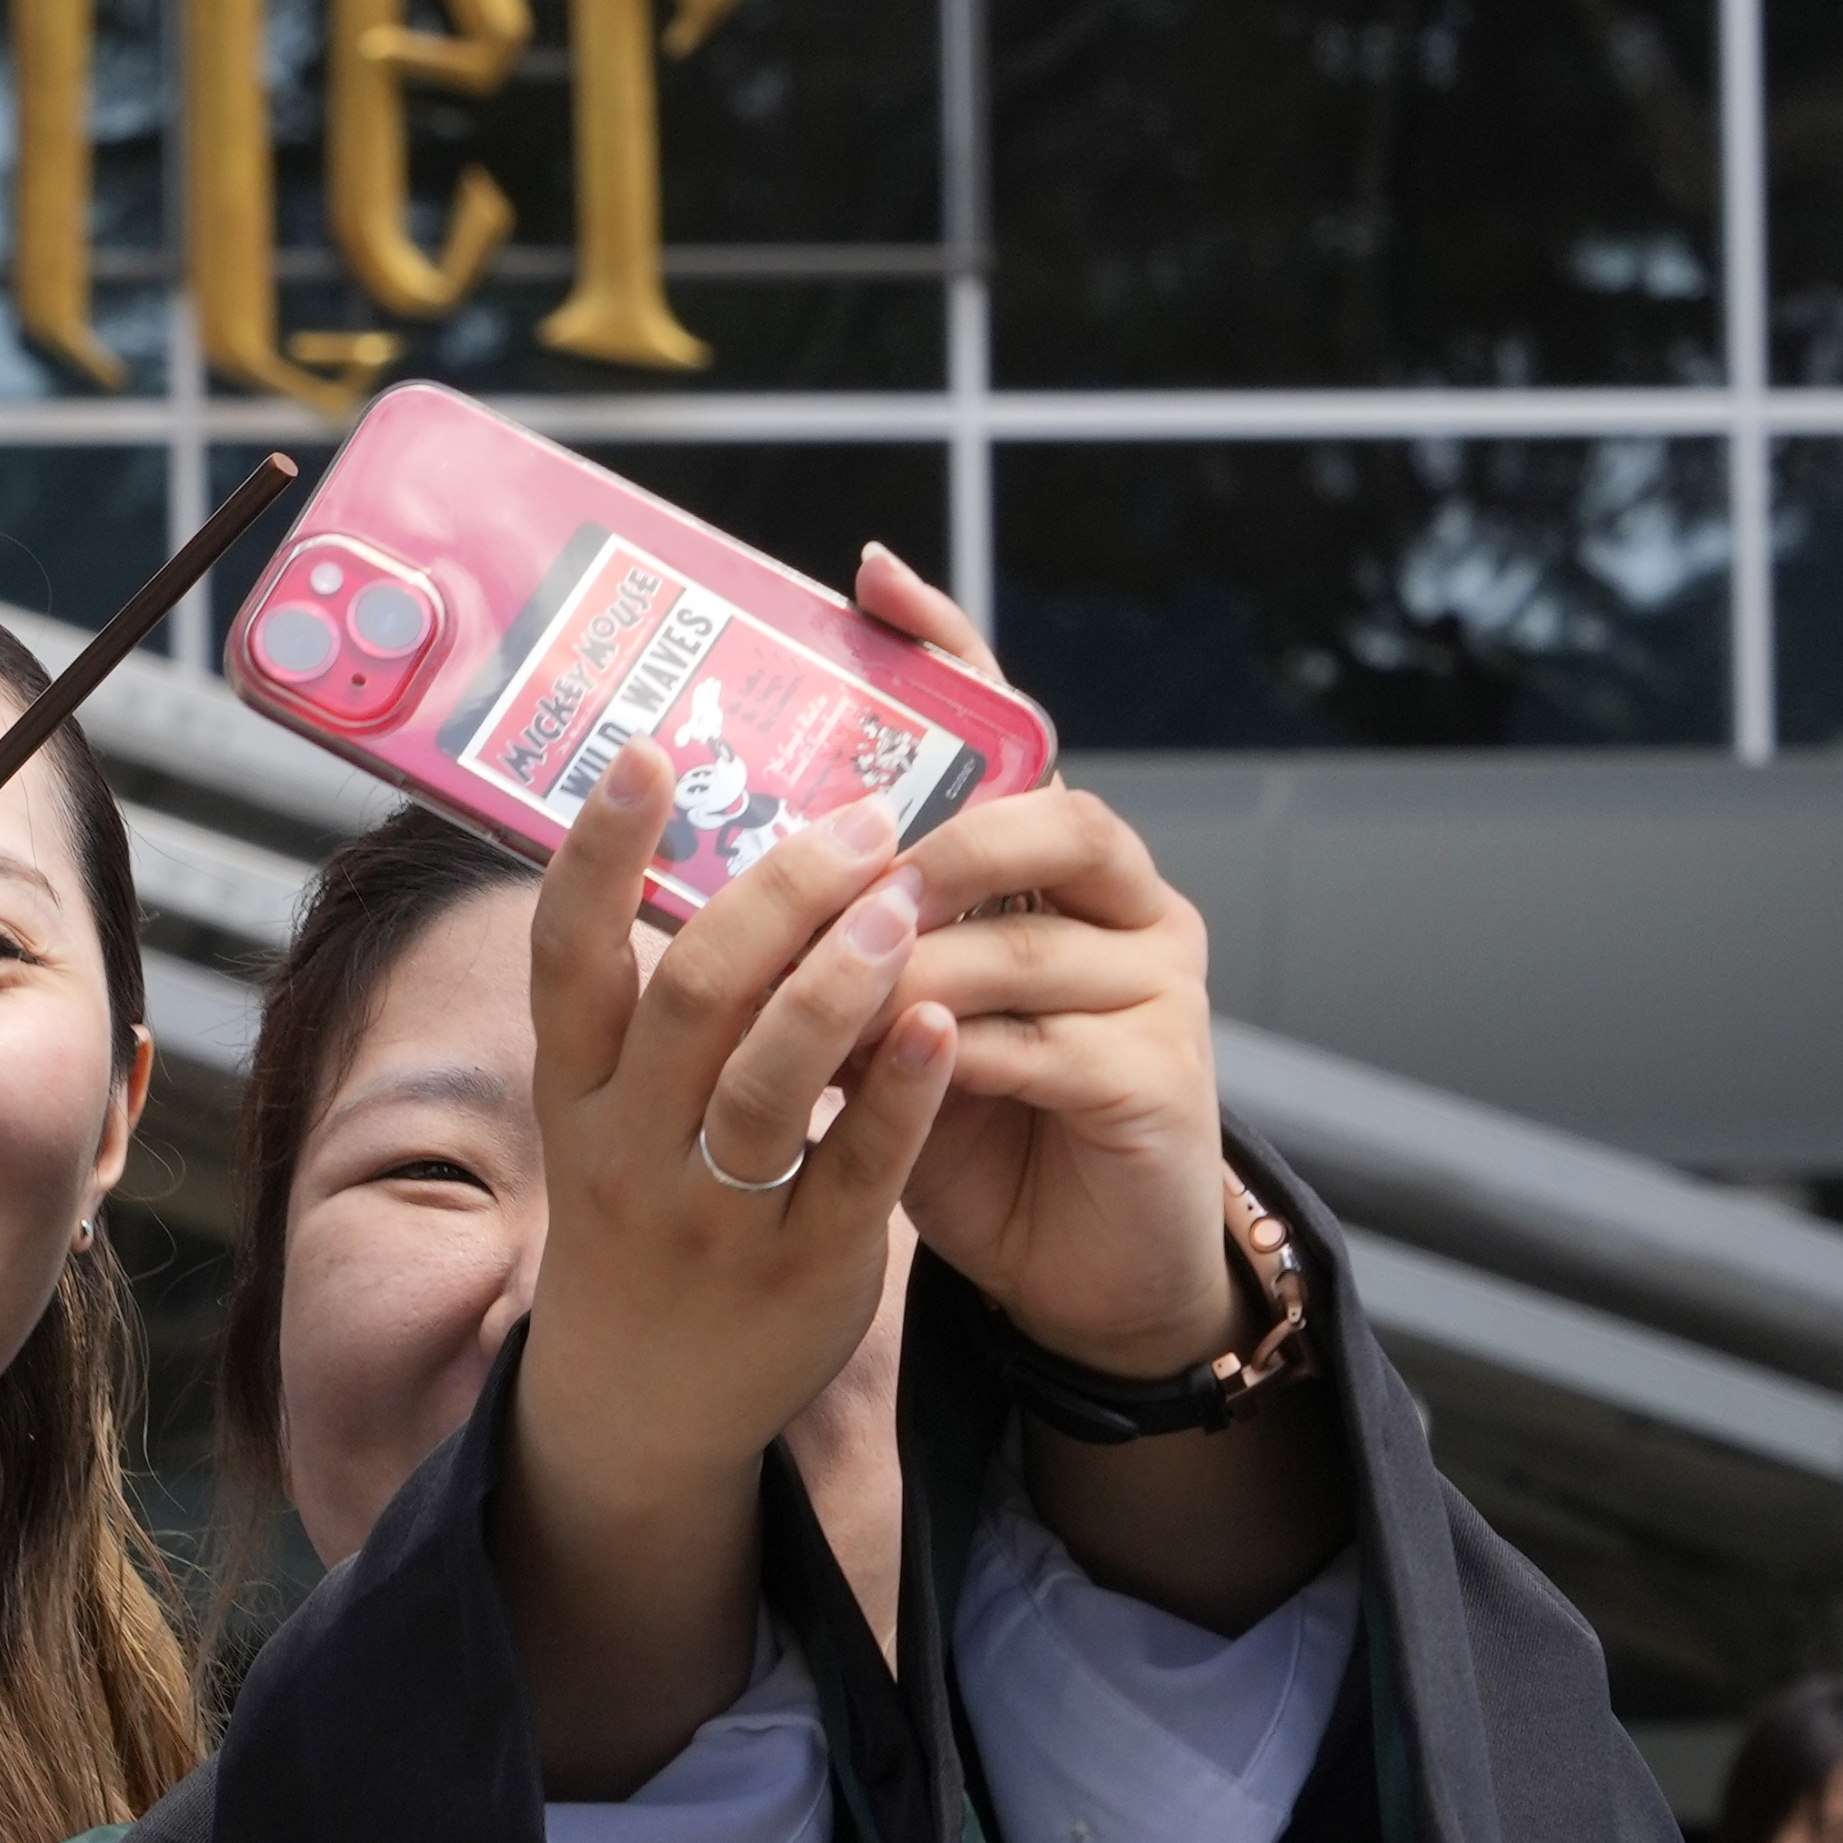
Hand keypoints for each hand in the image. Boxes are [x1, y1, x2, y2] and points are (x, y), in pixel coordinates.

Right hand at [525, 745, 960, 1478]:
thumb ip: (648, 1005)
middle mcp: (630, 1146)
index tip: (650, 752)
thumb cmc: (637, 1216)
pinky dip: (902, 1090)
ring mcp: (717, 1212)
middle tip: (859, 820)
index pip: (567, 955)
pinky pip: (860, 1168)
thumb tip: (718, 845)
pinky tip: (943, 1021)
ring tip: (907, 899)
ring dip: (844, 977)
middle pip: (694, 997)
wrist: (640, 1405)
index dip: (600, 853)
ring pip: (775, 1080)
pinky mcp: (805, 1266)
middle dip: (778, 895)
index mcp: (577, 1090)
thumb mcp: (605, 1114)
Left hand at [848, 547, 1230, 1374]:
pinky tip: (882, 1071)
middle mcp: (1123, 899)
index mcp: (1050, 864)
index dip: (948, 647)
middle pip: (1049, 814)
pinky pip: (1041, 1045)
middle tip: (839, 873)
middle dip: (935, 841)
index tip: (868, 575)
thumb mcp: (879, 1015)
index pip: (1010, 725)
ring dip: (906, 968)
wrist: (1068, 1267)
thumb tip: (683, 870)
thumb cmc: (958, 1124)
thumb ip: (831, 938)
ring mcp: (1155, 984)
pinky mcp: (1160, 1078)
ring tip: (815, 1000)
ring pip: (1025, 939)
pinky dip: (945, 1056)